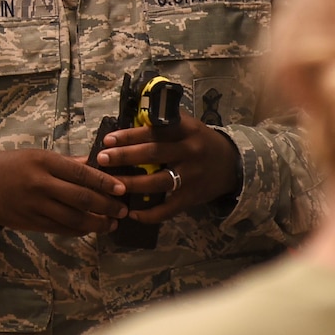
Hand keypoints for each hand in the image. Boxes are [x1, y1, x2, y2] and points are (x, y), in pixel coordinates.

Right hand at [0, 148, 127, 237]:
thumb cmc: (11, 165)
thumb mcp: (37, 156)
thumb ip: (67, 163)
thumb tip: (95, 164)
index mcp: (44, 162)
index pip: (82, 174)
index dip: (105, 183)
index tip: (122, 189)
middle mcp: (41, 184)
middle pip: (81, 199)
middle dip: (107, 206)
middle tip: (123, 210)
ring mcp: (35, 206)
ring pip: (73, 219)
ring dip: (97, 223)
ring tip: (112, 224)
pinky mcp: (30, 222)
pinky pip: (61, 229)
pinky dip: (79, 230)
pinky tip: (90, 228)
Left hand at [93, 118, 240, 223]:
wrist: (232, 163)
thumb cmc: (200, 141)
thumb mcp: (188, 125)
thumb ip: (164, 123)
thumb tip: (128, 120)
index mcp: (186, 130)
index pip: (154, 132)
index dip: (129, 136)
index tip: (108, 140)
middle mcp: (190, 151)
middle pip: (153, 154)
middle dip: (124, 157)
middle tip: (102, 159)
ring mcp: (192, 176)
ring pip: (158, 182)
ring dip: (132, 184)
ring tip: (111, 185)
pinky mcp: (192, 197)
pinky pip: (169, 209)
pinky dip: (150, 214)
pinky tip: (132, 213)